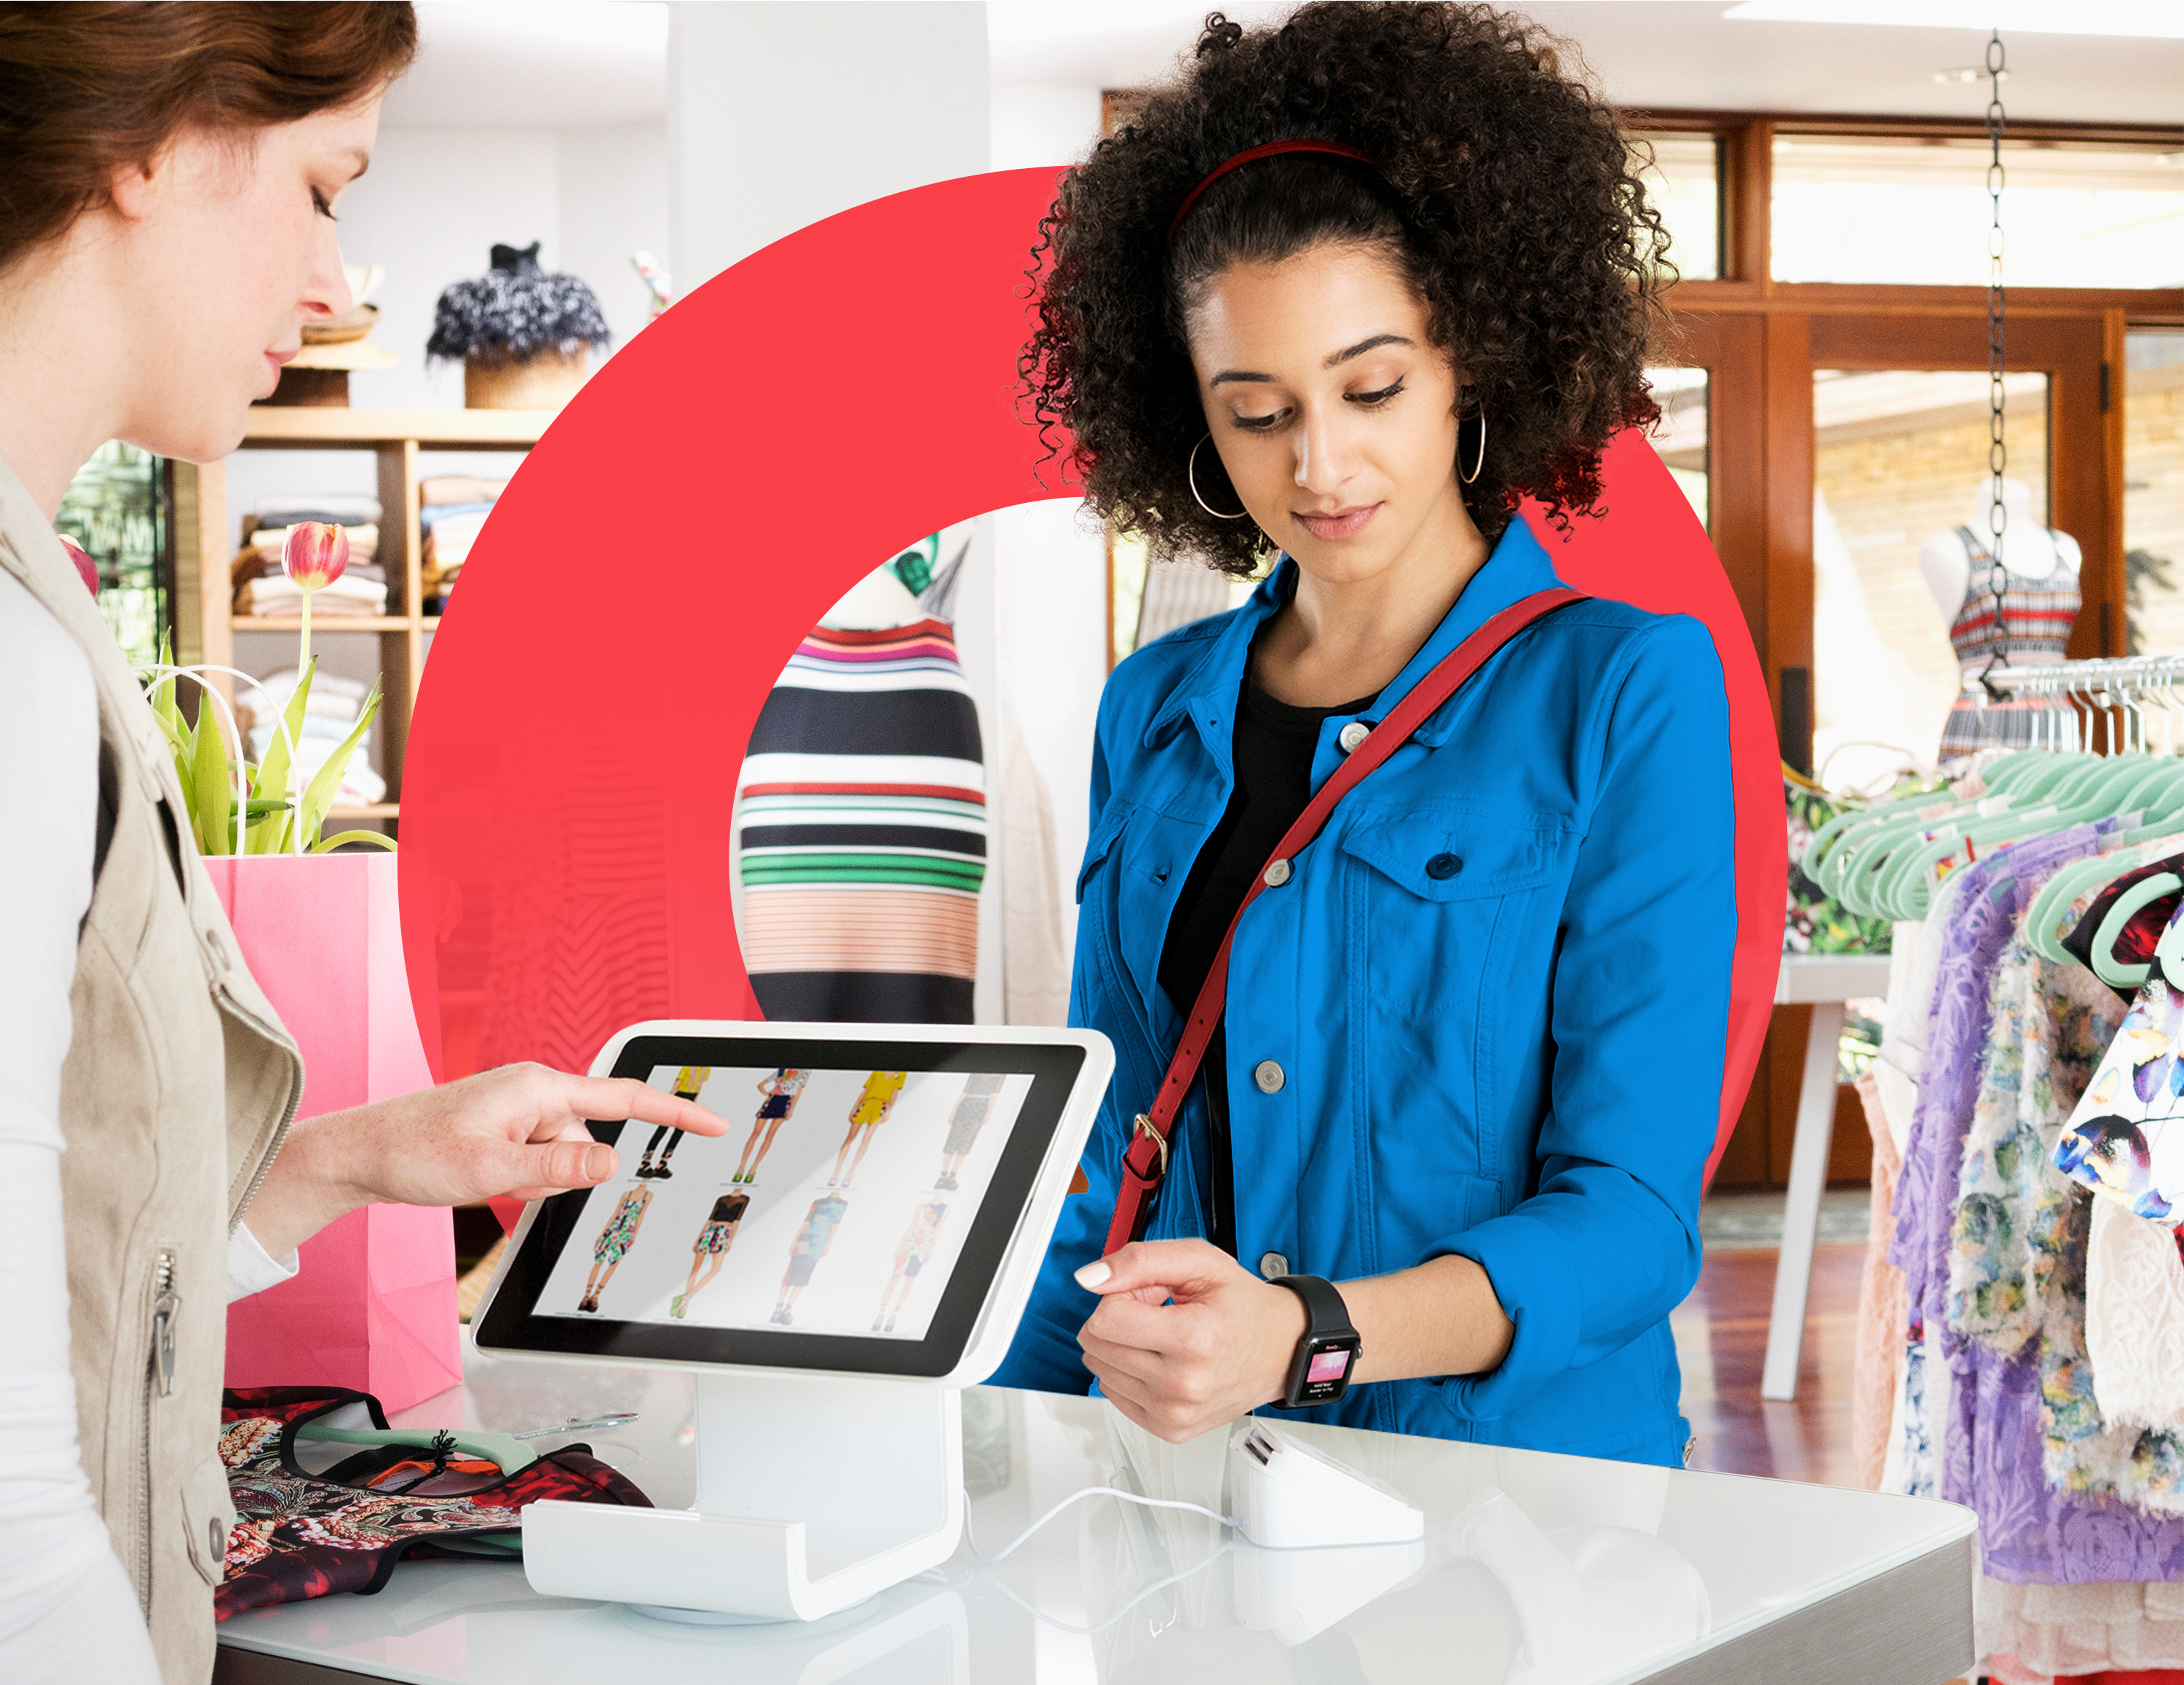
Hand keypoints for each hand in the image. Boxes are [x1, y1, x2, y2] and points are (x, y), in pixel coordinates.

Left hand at [242, 1062, 729, 1257]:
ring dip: (535, 1179)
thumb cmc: (417, 1152)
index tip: (714, 1124)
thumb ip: (560, 1166)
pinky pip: (539, 1158)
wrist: (362, 1152)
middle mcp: (535, 1090)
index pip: (625, 1098)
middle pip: (587, 1139)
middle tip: (506, 1179)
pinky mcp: (507, 1125)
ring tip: (485, 1176)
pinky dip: (522, 1177)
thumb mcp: (495, 1169)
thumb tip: (613, 1160)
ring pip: (562, 1156)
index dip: (676, 1113)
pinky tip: (483, 1177)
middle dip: (559, 1172)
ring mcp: (521, 1107)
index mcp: (540, 1088)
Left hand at [1074, 1239, 1307, 1443]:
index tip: (1149, 1293)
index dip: (1120, 1294)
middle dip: (1118, 1318)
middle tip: (1159, 1313)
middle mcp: (1183, 1385)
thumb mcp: (1200, 1262)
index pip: (1106, 1319)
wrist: (1280, 1350)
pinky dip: (1129, 1371)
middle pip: (1097, 1345)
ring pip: (1099, 1370)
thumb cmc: (1242, 1306)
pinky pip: (1113, 1394)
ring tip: (1163, 1337)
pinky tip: (1162, 1360)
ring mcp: (1175, 1414)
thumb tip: (1090, 1277)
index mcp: (1193, 1340)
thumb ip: (1140, 1260)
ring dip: (1123, 1345)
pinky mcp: (1169, 1429)